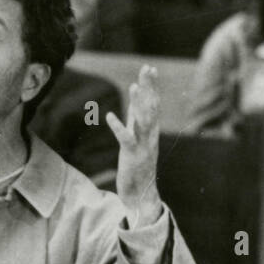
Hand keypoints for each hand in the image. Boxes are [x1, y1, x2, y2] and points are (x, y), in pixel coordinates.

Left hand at [106, 64, 164, 227]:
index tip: (150, 69)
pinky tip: (110, 116)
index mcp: (151, 133)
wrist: (141, 195)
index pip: (153, 104)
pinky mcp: (132, 156)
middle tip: (147, 68)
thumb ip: (135, 123)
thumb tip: (132, 106)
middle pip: (151, 107)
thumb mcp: (136, 141)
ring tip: (134, 86)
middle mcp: (150, 137)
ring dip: (138, 103)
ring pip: (143, 121)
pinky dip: (118, 127)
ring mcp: (143, 146)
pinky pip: (126, 139)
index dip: (151, 87)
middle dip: (149, 88)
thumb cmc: (137, 169)